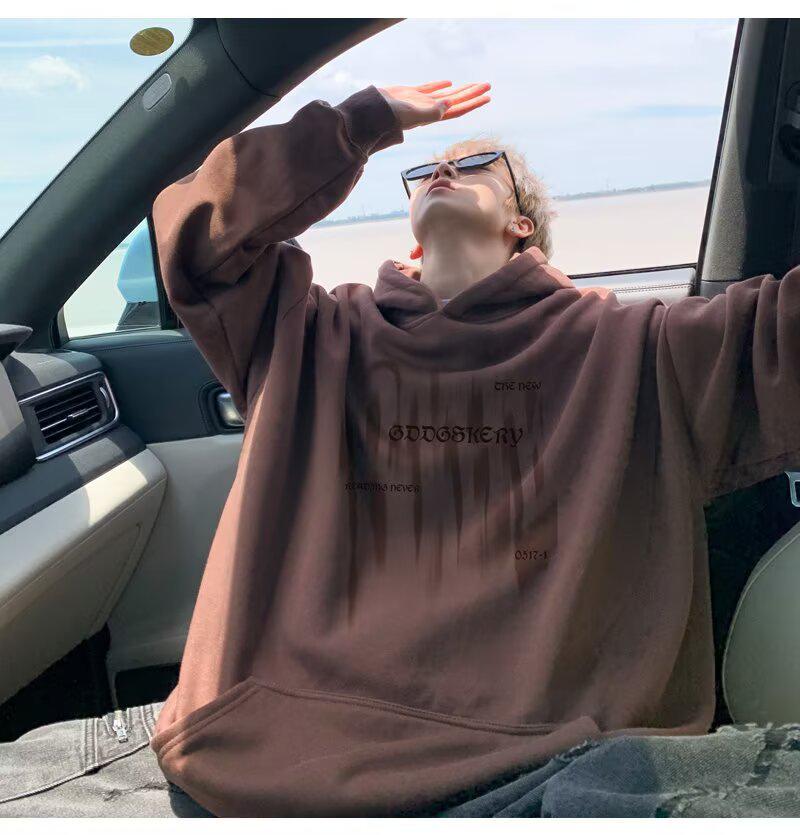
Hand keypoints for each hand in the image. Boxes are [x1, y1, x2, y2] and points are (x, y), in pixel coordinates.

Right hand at [376, 81, 490, 130]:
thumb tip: (450, 105)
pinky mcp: (410, 94)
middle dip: (472, 93)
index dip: (473, 103)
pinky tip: (448, 83)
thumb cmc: (391, 117)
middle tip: (487, 85)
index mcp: (432, 115)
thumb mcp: (413, 115)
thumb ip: (432, 112)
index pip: (458, 109)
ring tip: (474, 84)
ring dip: (460, 90)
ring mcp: (420, 102)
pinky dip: (440, 85)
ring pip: (445, 95)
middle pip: (456, 101)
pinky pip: (429, 89)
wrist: (371, 113)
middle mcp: (429, 110)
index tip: (487, 96)